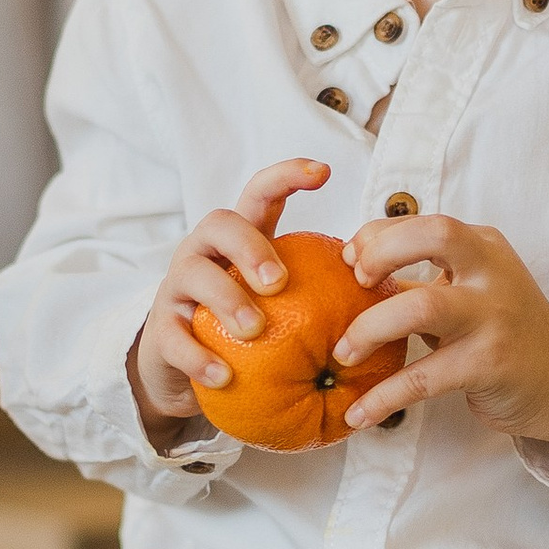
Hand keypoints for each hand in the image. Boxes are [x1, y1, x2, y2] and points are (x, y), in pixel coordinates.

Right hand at [128, 155, 329, 452]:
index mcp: (239, 241)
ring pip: (193, 275)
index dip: (288, 176)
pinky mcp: (159, 332)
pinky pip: (174, 338)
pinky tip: (224, 376)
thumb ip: (319, 298)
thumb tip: (389, 306)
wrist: (178, 371)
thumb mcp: (281, 308)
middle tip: (278, 280)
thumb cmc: (244, 333)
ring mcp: (177, 290)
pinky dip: (200, 357)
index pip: (260, 194)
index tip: (324, 172)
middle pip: (219, 222)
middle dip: (251, 244)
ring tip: (256, 329)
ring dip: (228, 299)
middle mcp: (205, 254)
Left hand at [337, 210, 548, 461]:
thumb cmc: (501, 330)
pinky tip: (358, 412)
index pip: (424, 222)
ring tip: (343, 354)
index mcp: (483, 247)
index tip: (349, 259)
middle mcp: (492, 273)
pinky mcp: (488, 364)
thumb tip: (351, 273)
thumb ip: (423, 278)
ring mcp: (494, 318)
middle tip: (353, 286)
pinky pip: (424, 378)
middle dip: (381, 253)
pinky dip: (383, 396)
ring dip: (370, 329)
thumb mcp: (471, 290)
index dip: (377, 236)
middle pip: (433, 236)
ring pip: (422, 307)